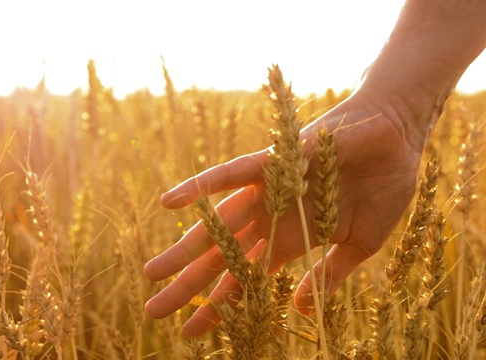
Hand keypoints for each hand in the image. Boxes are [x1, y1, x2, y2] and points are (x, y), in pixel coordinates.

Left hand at [144, 91, 428, 336]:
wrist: (399, 140)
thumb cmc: (382, 187)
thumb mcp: (358, 245)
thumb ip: (327, 274)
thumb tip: (297, 310)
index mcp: (290, 238)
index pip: (245, 277)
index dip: (219, 304)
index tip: (191, 331)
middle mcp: (271, 216)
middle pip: (221, 256)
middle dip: (190, 285)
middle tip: (155, 311)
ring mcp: (270, 189)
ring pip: (217, 223)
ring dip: (184, 247)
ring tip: (151, 273)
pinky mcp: (277, 161)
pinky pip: (231, 174)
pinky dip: (201, 186)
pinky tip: (169, 202)